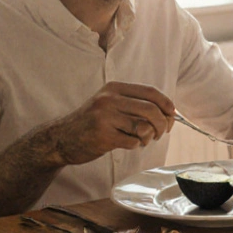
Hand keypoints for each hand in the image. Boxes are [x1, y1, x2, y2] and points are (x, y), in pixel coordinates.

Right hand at [49, 82, 174, 165]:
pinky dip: (136, 145)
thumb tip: (170, 112)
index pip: (151, 92)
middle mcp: (109, 99)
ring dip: (149, 137)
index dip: (167, 104)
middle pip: (151, 110)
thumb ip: (135, 104)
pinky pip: (133, 141)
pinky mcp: (103, 136)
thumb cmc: (91, 123)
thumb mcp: (109, 104)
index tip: (172, 115)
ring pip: (144, 127)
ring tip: (142, 139)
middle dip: (162, 124)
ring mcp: (105, 117)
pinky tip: (126, 143)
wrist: (60, 139)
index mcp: (114, 88)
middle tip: (160, 133)